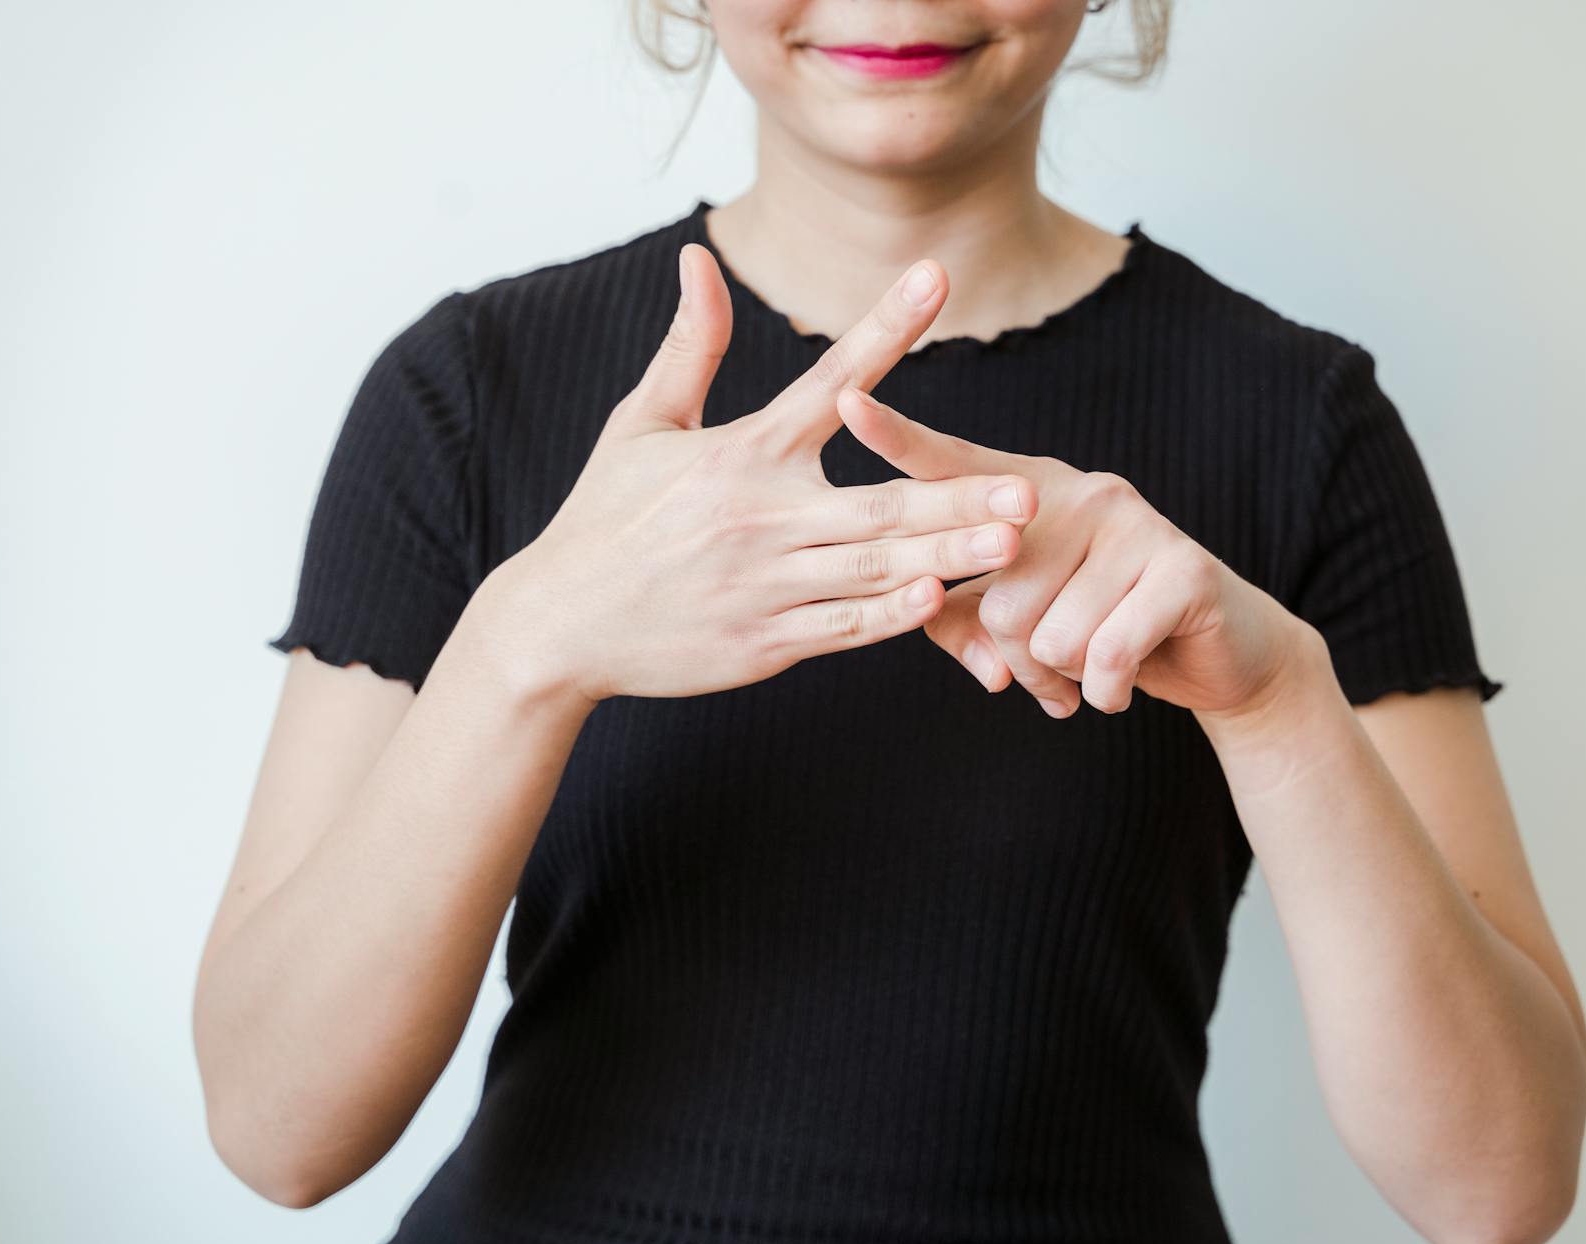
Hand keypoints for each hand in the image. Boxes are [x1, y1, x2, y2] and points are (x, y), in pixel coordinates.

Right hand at [488, 246, 1040, 706]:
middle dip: (955, 495)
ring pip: (872, 570)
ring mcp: (766, 586)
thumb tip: (697, 258)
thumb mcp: (641, 425)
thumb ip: (691, 346)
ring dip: (946, 556)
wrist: (558, 625)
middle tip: (1028, 486)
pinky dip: (889, 617)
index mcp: (739, 455)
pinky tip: (939, 601)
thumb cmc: (606, 519)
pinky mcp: (765, 643)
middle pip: (876, 503)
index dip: (885, 327)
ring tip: (1012, 541)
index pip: (827, 380)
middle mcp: (759, 518)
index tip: (937, 278)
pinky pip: (842, 629)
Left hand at [835, 386, 1318, 720]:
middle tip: (1052, 669)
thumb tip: (928, 625)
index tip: (846, 404)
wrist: (1217, 655)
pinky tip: (1120, 683)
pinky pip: (1106, 654)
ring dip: (1064, 678)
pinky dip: (1104, 690)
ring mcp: (1137, 524)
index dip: (901, 440)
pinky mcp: (1184, 569)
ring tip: (1091, 667)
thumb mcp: (1025, 620)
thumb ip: (959, 617)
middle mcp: (1083, 493)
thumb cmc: (1102, 628)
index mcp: (1034, 494)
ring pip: (1049, 636)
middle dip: (1020, 660)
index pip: (956, 466)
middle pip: (998, 600)